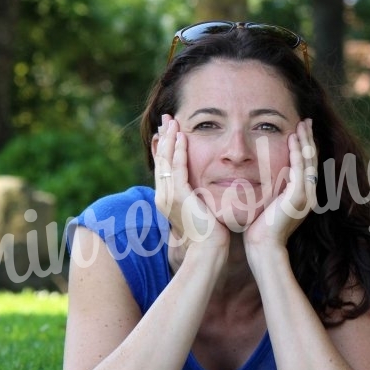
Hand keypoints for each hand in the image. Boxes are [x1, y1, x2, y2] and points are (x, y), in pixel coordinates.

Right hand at [153, 114, 229, 250]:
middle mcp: (163, 197)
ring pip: (165, 160)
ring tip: (171, 120)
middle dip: (163, 138)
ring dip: (169, 138)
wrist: (208, 251)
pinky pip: (176, 167)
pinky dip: (178, 151)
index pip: (163, 168)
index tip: (168, 132)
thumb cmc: (209, 238)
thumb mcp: (201, 213)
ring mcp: (168, 196)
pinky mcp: (178, 196)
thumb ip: (199, 200)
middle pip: (160, 160)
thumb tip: (205, 192)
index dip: (165, 149)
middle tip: (166, 119)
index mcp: (167, 201)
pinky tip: (182, 137)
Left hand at [244, 118, 317, 249]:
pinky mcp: (298, 196)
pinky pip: (301, 168)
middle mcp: (309, 194)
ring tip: (302, 124)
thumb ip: (272, 190)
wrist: (264, 247)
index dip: (305, 147)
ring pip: (309, 161)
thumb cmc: (260, 229)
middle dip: (309, 139)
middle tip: (306, 121)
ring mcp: (306, 195)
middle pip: (312, 160)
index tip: (300, 131)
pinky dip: (297, 152)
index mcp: (303, 196)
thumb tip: (263, 177)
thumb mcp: (268, 204)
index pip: (307, 166)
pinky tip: (293, 138)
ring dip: (305, 141)